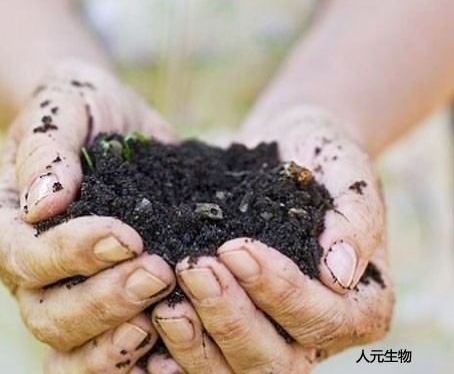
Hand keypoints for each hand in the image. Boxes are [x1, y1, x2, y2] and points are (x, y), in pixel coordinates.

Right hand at [0, 61, 175, 369]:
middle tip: (159, 274)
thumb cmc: (77, 108)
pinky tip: (172, 350)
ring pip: (74, 343)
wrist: (105, 118)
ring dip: (119, 337)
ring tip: (168, 311)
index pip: (26, 257)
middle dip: (104, 301)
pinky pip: (106, 348)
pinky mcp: (100, 301)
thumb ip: (46, 151)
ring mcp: (60, 292)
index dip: (73, 254)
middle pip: (49, 314)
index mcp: (0, 225)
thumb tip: (43, 203)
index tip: (127, 236)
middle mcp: (23, 270)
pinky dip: (134, 357)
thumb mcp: (62, 109)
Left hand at [144, 106, 393, 372]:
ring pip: (234, 371)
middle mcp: (315, 335)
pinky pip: (203, 360)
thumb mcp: (348, 171)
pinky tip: (146, 329)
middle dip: (230, 318)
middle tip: (193, 268)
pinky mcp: (230, 331)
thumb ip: (354, 219)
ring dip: (195, 342)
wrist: (286, 152)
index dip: (279, 291)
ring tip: (164, 302)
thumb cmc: (320, 159)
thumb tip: (339, 274)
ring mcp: (272, 339)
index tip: (236, 248)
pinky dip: (174, 354)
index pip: (321, 318)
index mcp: (359, 306)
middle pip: (274, 361)